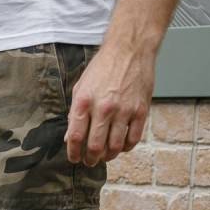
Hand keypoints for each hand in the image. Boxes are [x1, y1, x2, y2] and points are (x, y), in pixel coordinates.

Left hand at [64, 43, 152, 165]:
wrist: (130, 48)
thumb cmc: (103, 67)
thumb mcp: (81, 87)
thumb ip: (74, 114)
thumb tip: (69, 138)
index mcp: (84, 102)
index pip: (75, 137)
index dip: (73, 153)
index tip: (75, 158)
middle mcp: (104, 108)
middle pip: (95, 147)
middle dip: (91, 159)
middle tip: (90, 161)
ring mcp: (124, 110)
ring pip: (115, 147)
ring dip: (109, 156)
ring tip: (105, 156)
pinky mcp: (140, 110)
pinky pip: (133, 139)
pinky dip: (126, 148)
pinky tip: (121, 146)